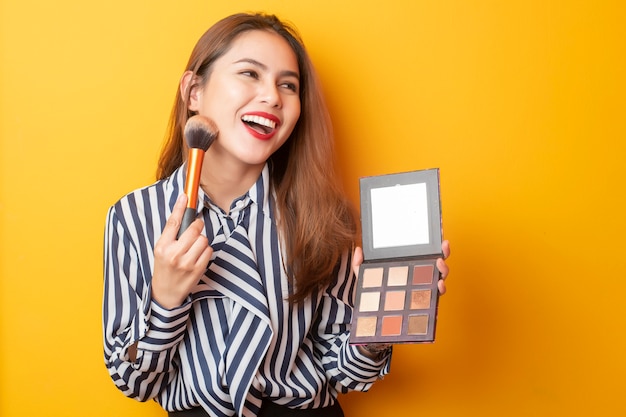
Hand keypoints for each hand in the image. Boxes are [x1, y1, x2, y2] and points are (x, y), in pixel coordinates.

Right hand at [151, 194, 212, 308]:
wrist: (166, 293)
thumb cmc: (164, 268)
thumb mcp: (161, 250)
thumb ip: (171, 234)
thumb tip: (183, 213)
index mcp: (162, 247)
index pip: (173, 222)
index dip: (180, 207)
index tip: (186, 196)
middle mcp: (174, 254)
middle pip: (194, 228)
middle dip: (197, 226)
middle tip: (194, 229)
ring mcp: (187, 263)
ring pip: (203, 239)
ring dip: (201, 240)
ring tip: (193, 248)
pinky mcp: (198, 269)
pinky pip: (208, 250)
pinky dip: (205, 250)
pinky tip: (198, 256)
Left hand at [351, 240, 450, 294]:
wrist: (374, 314)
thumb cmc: (374, 293)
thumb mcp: (365, 276)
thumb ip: (360, 264)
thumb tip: (358, 250)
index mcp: (408, 264)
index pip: (423, 252)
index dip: (433, 244)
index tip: (439, 238)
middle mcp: (419, 274)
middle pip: (437, 262)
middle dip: (444, 254)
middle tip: (442, 249)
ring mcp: (423, 287)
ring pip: (440, 276)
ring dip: (444, 270)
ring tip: (439, 266)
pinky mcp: (425, 300)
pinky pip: (437, 295)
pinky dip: (441, 289)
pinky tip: (438, 285)